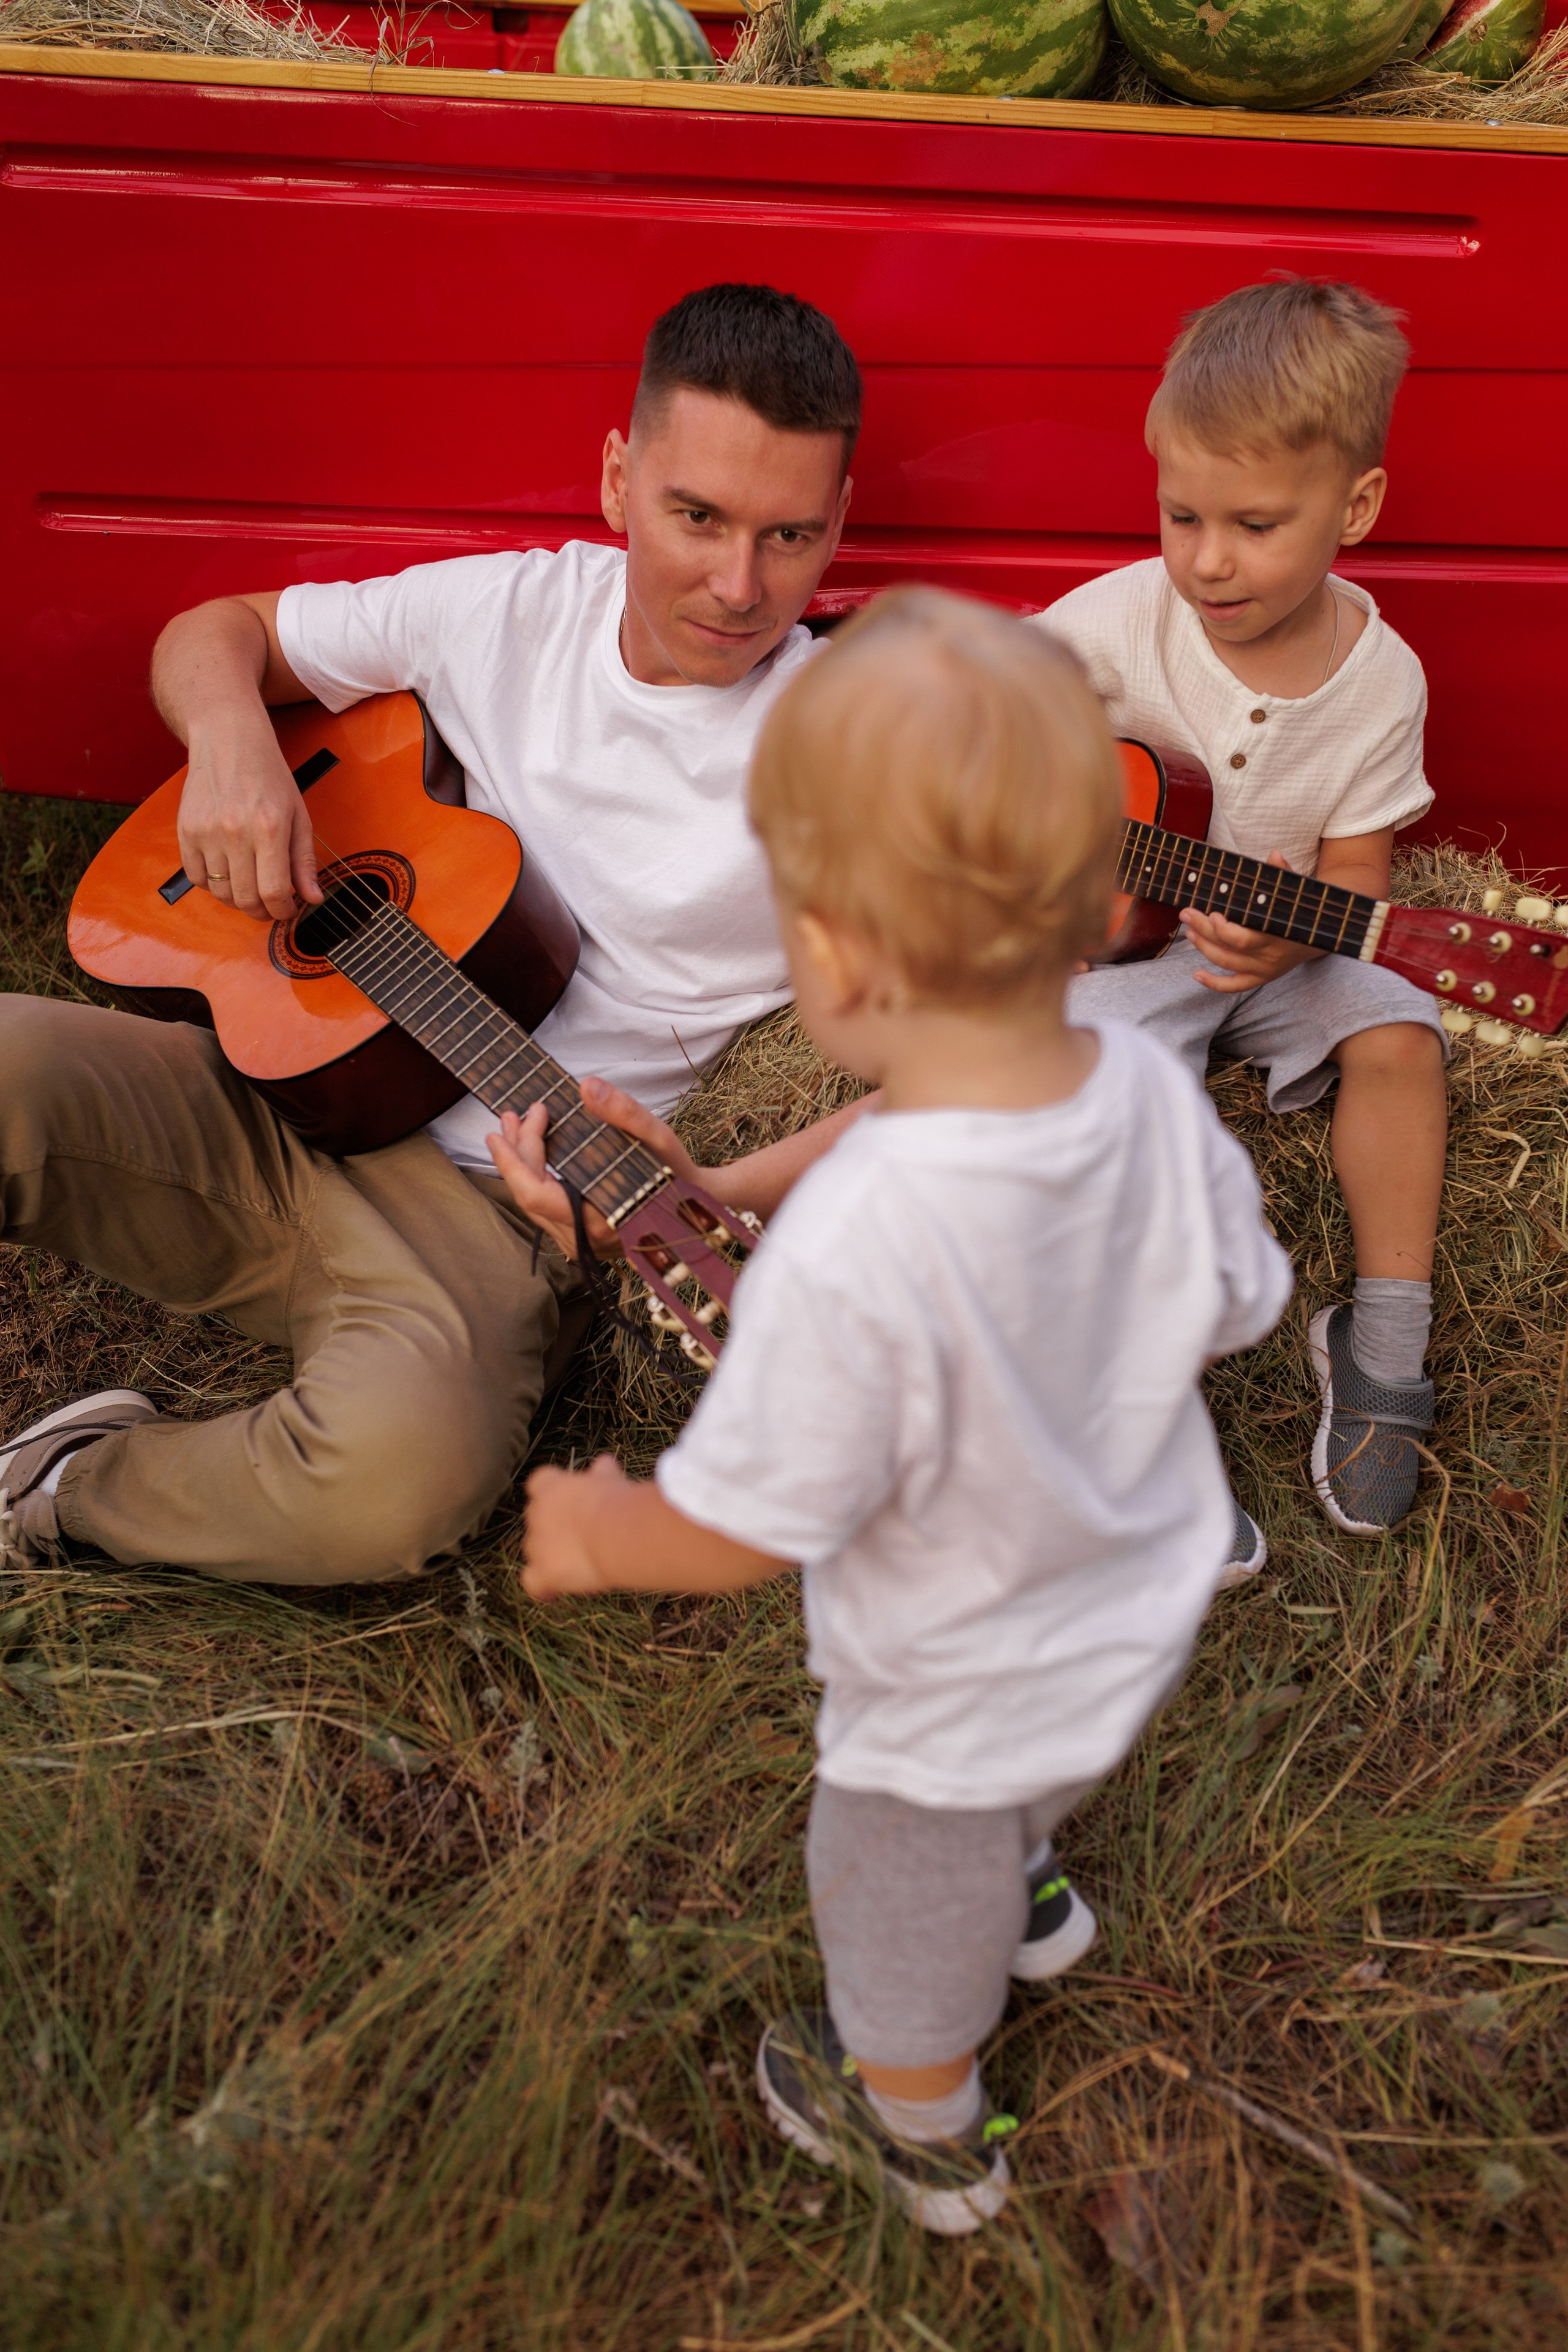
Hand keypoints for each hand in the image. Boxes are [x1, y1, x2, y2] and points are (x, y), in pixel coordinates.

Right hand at [176, 711, 323, 922]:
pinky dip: (212, 885)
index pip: (274, 893)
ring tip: (250, 888)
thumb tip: (313, 899)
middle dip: (262, 912)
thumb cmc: (268, 776)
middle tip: (270, 906)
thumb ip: (304, 860)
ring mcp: (206, 832)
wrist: (228, 740)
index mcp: (270, 828)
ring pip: (220, 893)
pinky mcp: (185, 830)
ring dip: (237, 900)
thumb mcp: (298, 815)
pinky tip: (227, 873)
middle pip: (245, 899)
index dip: (283, 912)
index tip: (288, 910)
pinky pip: (196, 878)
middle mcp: (235, 832)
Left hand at [486, 1075, 712, 1260]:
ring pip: (533, 1206)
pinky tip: (534, 1153)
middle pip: (528, 1197)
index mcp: (598, 1220)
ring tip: (515, 1127)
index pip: (535, 1192)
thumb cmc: (678, 1173)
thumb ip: (624, 1112)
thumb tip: (586, 1086)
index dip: (517, 1156)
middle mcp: (584, 1240)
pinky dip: (534, 1179)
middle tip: (508, 1117)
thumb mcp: (658, 1137)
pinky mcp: (582, 1241)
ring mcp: (581, 1245)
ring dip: (520, 1165)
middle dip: (514, 1154)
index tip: (513, 1120)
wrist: (700, 1207)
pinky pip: (545, 1211)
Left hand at [521, 1454, 624, 1600]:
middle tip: (583, 1532)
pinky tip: (553, 1592)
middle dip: (553, 1526)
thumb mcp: (610, 1480)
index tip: (570, 1499)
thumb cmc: (615, 1501)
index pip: (540, 1483)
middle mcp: (536, 1513)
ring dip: (549, 1554)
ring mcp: (536, 1544)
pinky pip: (532, 1582)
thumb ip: (602, 1473)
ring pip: (533, 1549)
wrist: (614, 1532)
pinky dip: (541, 1588)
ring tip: (576, 1562)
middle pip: (535, 1518)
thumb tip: (604, 1462)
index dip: (552, 1492)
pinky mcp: (543, 1571)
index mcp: (550, 1486)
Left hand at [1181, 852, 1317, 994]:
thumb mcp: (1296, 892)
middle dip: (1204, 931)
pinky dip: (1214, 984)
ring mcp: (1264, 970)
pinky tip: (1196, 975)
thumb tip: (1275, 854)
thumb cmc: (1300, 911)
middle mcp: (1270, 957)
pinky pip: (1234, 986)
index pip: (1245, 939)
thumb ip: (1284, 875)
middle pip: (1229, 950)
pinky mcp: (1260, 979)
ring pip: (1227, 964)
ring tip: (1189, 931)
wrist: (1318, 938)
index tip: (1212, 913)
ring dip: (1204, 948)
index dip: (1224, 930)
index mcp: (1278, 934)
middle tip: (1186, 913)